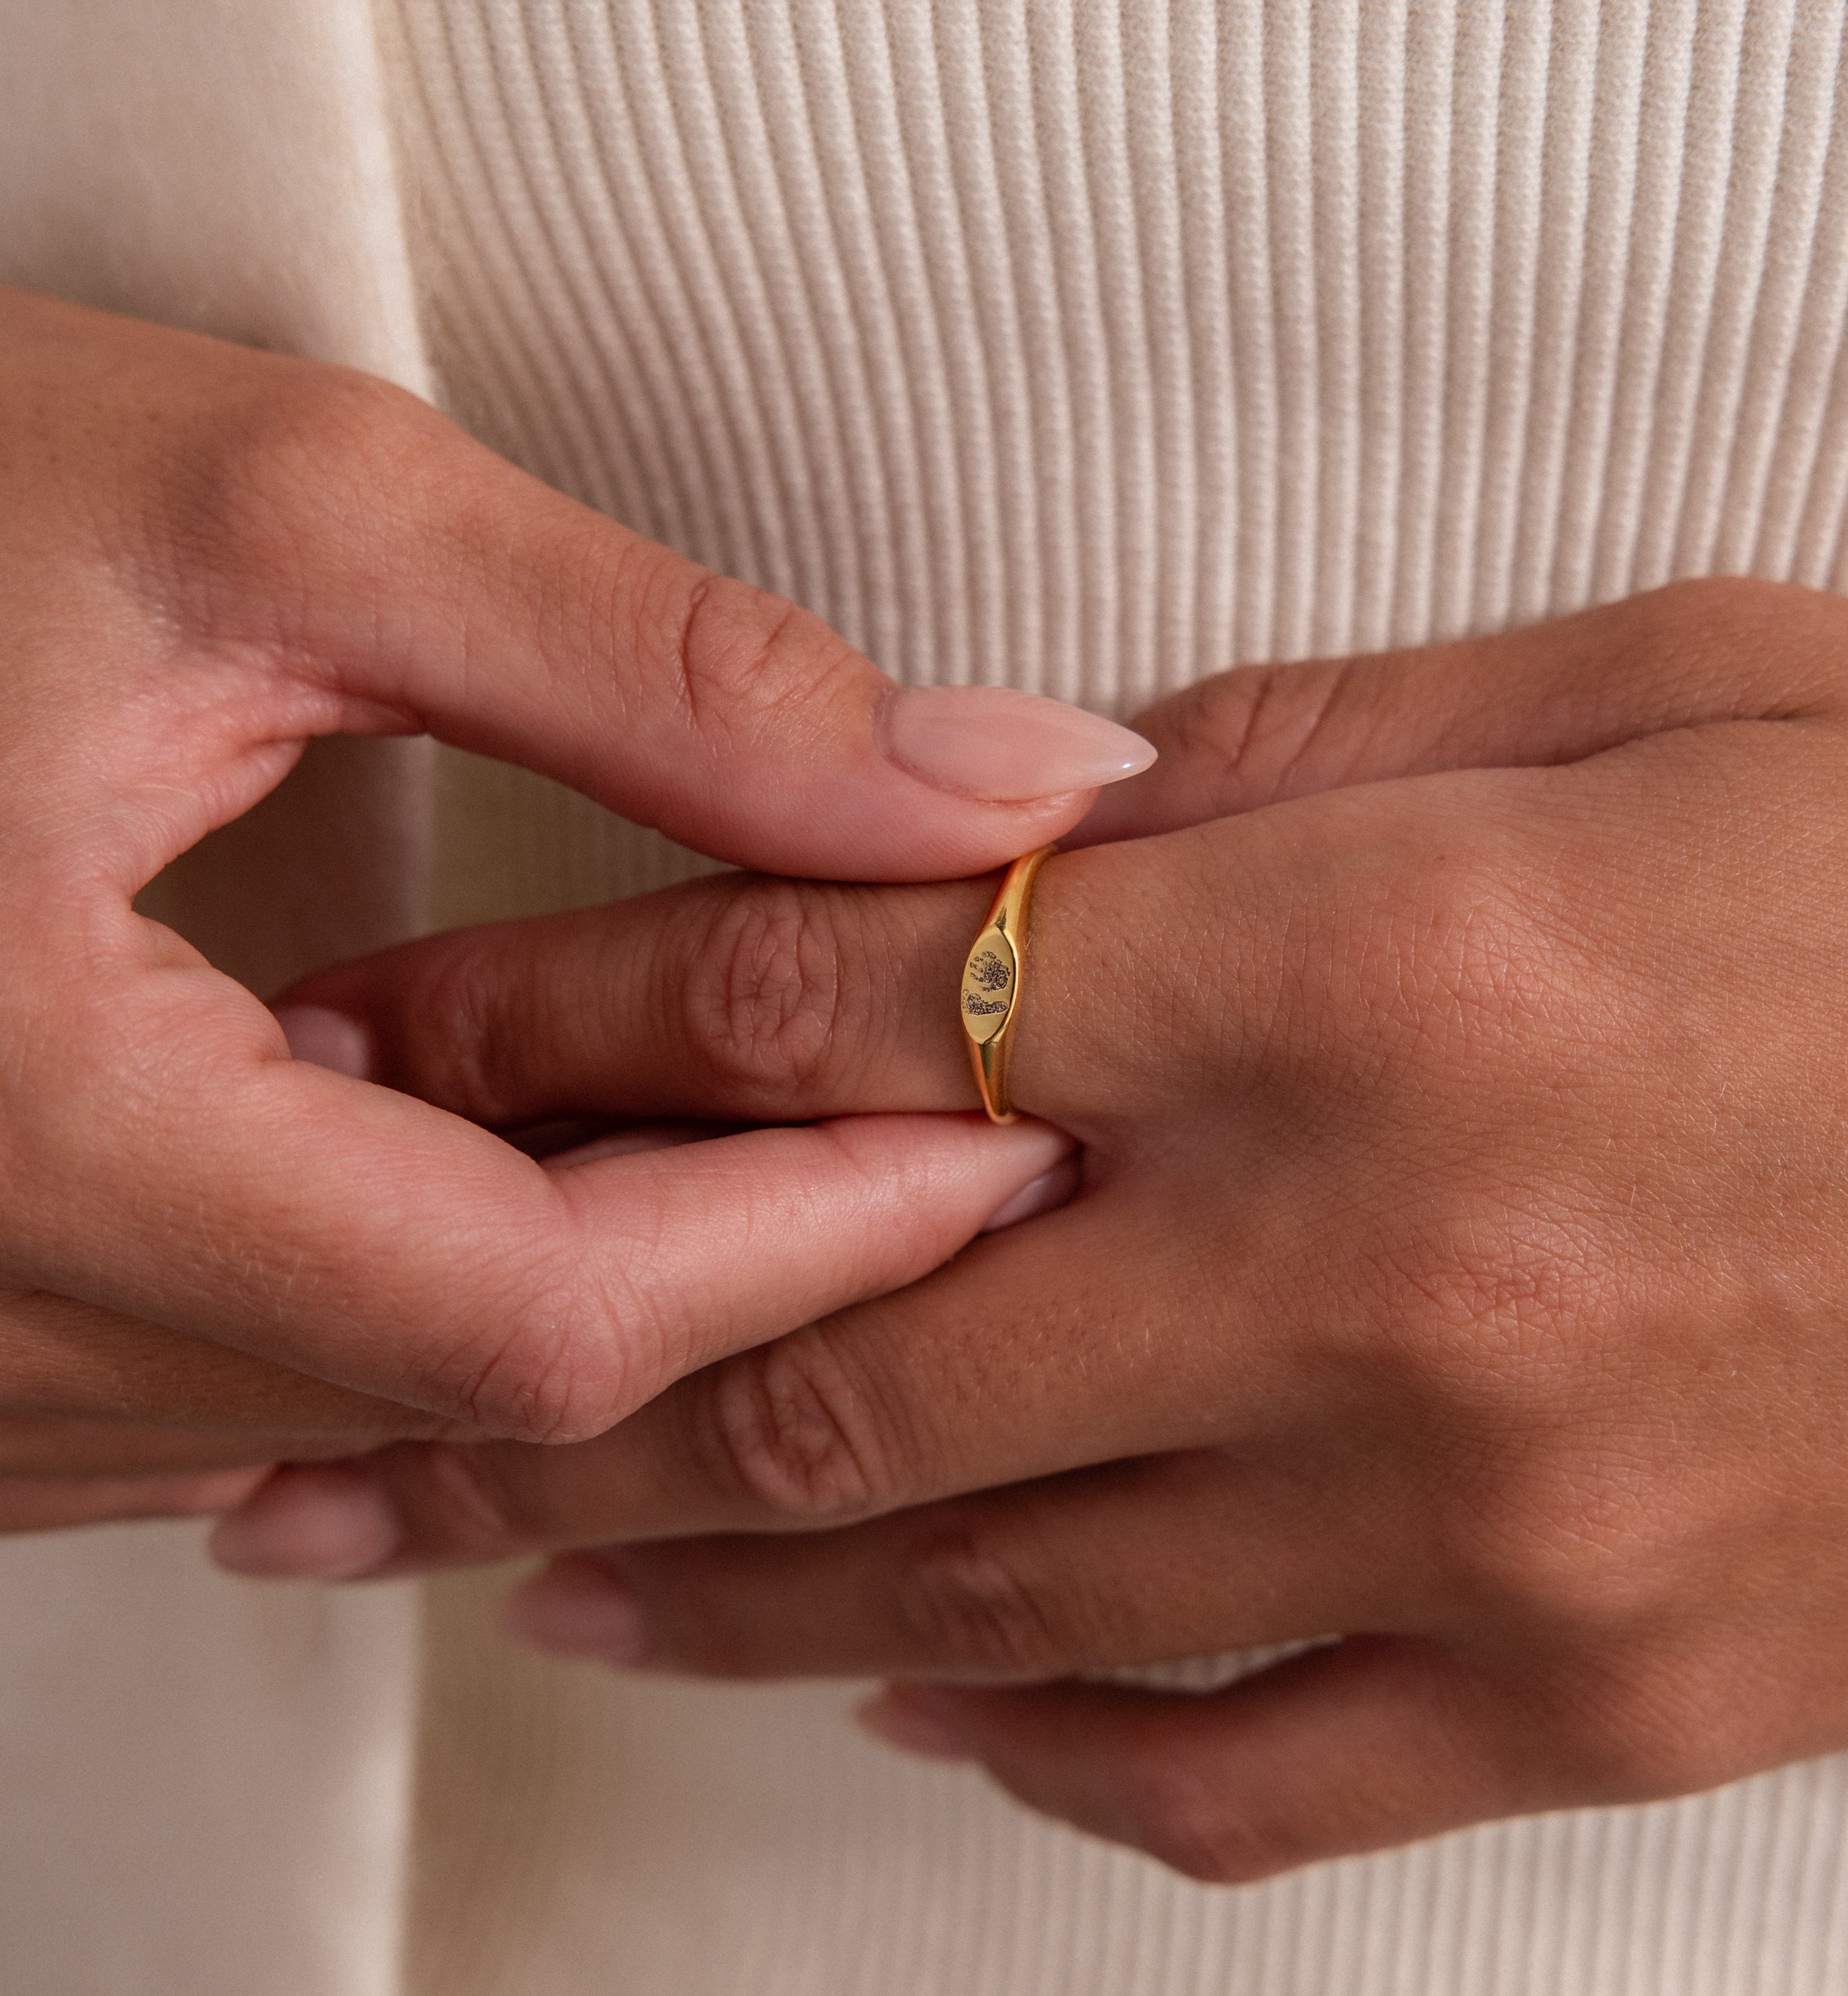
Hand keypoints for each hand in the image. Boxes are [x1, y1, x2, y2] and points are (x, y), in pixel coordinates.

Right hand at [0, 287, 1146, 1529]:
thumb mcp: (276, 509)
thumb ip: (665, 673)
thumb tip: (1006, 789)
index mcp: (22, 1138)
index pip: (541, 1313)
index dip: (818, 1234)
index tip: (1011, 1133)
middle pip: (489, 1391)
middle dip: (755, 1261)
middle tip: (950, 1116)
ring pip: (390, 1423)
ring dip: (616, 1282)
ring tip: (785, 1128)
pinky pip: (270, 1399)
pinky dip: (450, 1291)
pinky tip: (549, 1166)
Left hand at [211, 581, 1847, 1879]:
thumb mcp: (1667, 686)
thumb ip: (1304, 757)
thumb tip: (1044, 812)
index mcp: (1379, 972)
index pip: (837, 997)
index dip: (574, 1015)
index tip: (422, 1044)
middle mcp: (1385, 1277)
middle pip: (839, 1341)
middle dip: (559, 1357)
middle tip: (381, 1388)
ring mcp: (1480, 1530)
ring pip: (981, 1587)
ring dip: (728, 1581)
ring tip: (549, 1566)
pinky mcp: (1596, 1691)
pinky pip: (1229, 1778)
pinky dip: (1041, 1751)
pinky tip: (930, 1705)